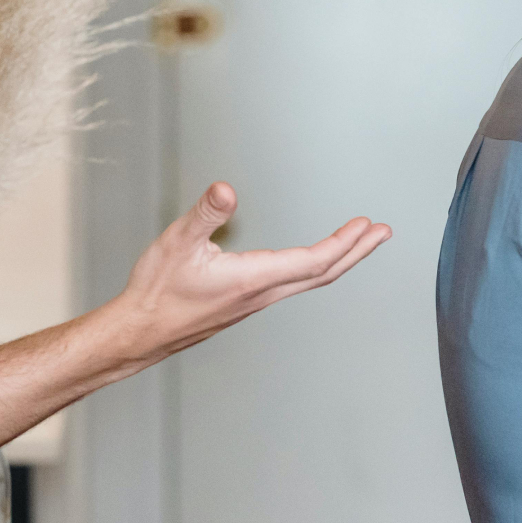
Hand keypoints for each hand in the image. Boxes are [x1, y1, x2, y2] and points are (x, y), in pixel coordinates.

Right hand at [107, 182, 390, 362]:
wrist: (140, 333)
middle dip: (355, 251)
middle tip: (381, 234)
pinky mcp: (244, 305)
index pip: (312, 261)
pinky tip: (309, 263)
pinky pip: (291, 286)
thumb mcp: (177, 243)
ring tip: (356, 244)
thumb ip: (205, 214)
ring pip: (308, 282)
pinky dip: (313, 270)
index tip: (366, 226)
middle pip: (322, 275)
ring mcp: (254, 303)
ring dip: (338, 261)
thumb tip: (226, 190)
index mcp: (253, 279)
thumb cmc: (157, 293)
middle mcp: (261, 294)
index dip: (343, 242)